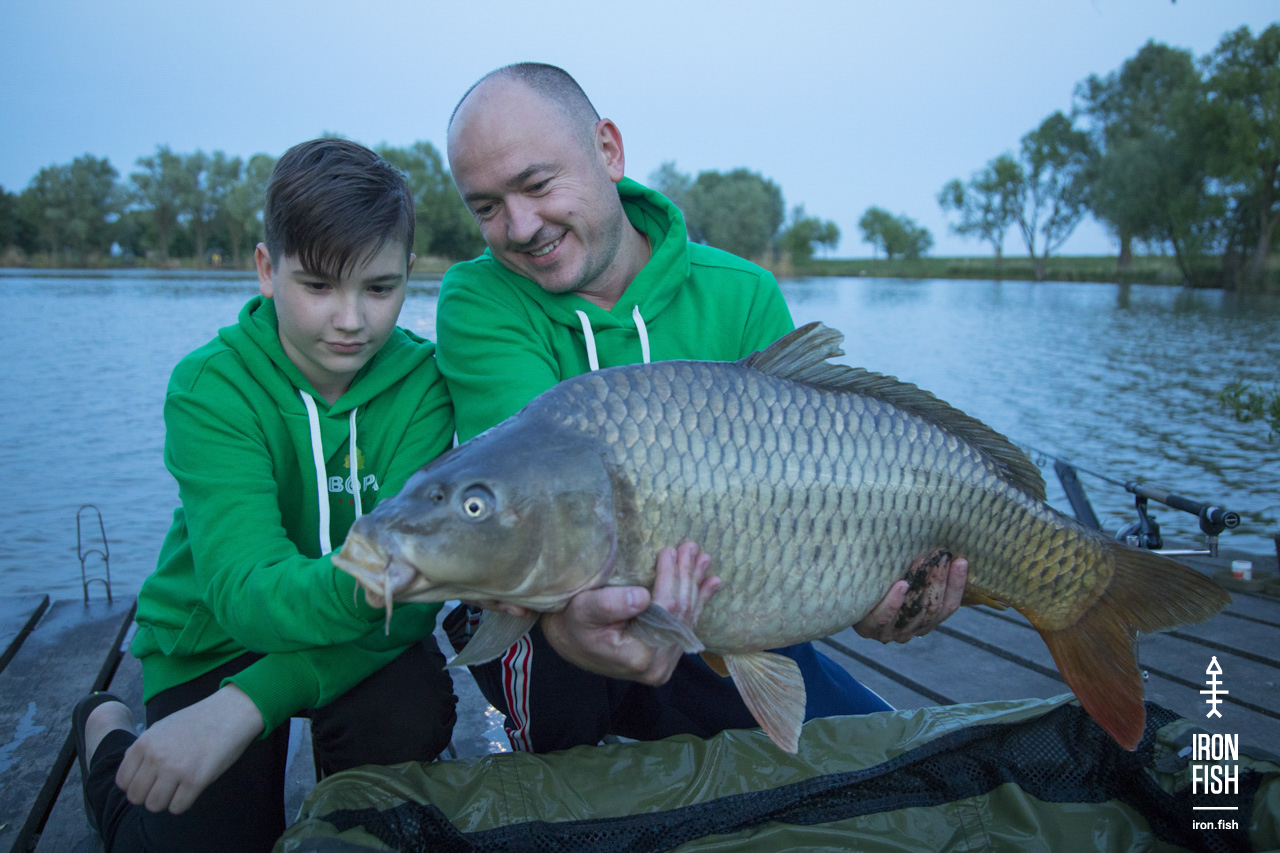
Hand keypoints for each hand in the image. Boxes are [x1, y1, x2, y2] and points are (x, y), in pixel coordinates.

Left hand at [115, 684, 264, 813]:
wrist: (229, 714)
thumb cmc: (196, 721)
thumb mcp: (161, 728)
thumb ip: (143, 749)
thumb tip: (129, 774)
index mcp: (144, 744)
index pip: (123, 782)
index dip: (135, 785)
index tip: (149, 781)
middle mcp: (155, 758)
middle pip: (136, 797)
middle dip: (149, 795)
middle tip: (165, 786)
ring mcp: (175, 770)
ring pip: (154, 806)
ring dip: (165, 801)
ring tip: (178, 788)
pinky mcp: (196, 780)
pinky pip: (177, 808)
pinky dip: (183, 803)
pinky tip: (191, 789)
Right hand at [541, 542, 719, 684]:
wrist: (571, 643)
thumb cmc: (573, 624)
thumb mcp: (583, 611)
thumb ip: (609, 605)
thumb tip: (643, 597)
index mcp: (640, 657)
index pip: (665, 610)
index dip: (669, 578)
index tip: (670, 550)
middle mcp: (657, 667)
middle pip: (680, 614)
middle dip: (686, 578)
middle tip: (691, 547)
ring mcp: (664, 665)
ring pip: (687, 619)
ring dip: (695, 586)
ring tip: (703, 559)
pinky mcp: (666, 658)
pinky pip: (686, 626)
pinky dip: (698, 602)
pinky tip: (710, 584)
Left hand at [854, 549, 966, 643]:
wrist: (840, 596)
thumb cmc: (880, 581)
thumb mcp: (903, 576)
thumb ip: (923, 570)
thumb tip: (944, 544)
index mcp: (924, 621)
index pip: (948, 607)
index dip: (957, 585)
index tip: (961, 561)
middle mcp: (909, 630)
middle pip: (932, 608)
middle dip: (939, 580)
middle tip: (941, 554)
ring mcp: (888, 633)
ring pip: (912, 612)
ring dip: (921, 586)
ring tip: (924, 561)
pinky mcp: (867, 629)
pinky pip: (883, 618)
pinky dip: (894, 602)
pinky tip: (901, 585)